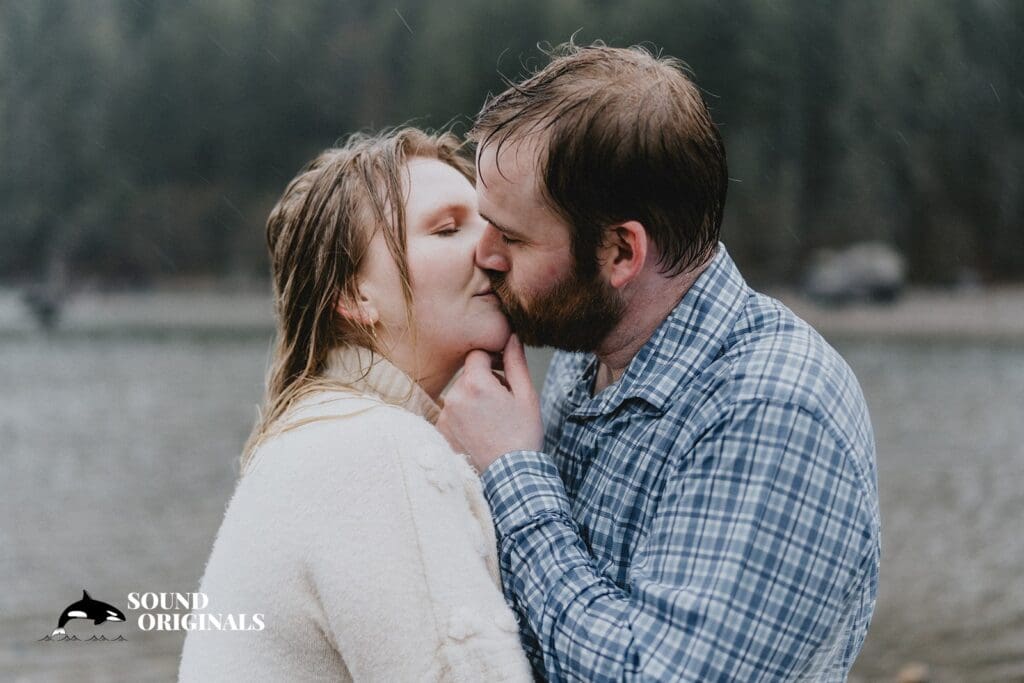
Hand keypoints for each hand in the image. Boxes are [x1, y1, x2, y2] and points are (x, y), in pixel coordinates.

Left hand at [437, 334, 543, 472]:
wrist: (511, 476)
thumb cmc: (522, 436)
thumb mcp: (526, 396)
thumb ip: (515, 362)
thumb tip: (511, 337)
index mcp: (475, 383)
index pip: (477, 355)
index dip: (493, 360)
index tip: (504, 372)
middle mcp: (454, 397)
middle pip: (468, 376)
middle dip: (485, 382)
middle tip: (504, 403)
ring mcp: (444, 416)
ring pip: (460, 395)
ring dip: (474, 400)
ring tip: (493, 421)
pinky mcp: (440, 432)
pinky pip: (452, 414)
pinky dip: (464, 418)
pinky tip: (481, 432)